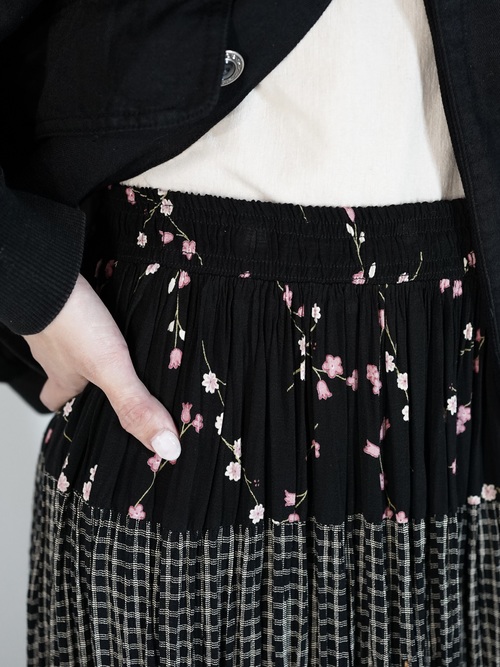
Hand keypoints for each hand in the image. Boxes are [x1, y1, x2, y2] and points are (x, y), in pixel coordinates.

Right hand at [23, 274, 180, 459]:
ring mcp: (55, 323)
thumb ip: (135, 405)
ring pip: (71, 341)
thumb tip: (165, 448)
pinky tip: (112, 306)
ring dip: (91, 343)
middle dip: (84, 376)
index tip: (88, 416)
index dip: (68, 409)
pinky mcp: (65, 297)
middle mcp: (54, 353)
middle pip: (64, 371)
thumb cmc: (69, 321)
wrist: (45, 271)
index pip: (56, 402)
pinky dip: (92, 312)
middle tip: (108, 376)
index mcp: (62, 376)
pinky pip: (78, 310)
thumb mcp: (109, 369)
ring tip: (119, 341)